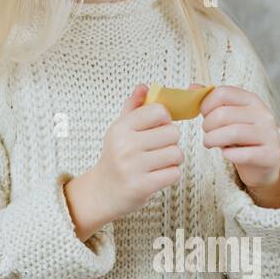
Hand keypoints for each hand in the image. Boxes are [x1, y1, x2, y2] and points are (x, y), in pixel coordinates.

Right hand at [66, 84, 182, 229]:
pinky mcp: (142, 186)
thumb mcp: (120, 129)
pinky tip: (157, 175)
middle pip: (173, 133)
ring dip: (172, 159)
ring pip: (176, 154)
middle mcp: (125, 145)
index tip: (156, 128)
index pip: (159, 112)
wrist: (102, 191)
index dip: (164, 120)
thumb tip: (144, 87)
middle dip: (170, 142)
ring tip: (158, 162)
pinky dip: (170, 174)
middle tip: (158, 148)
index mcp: (121, 128)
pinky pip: (174, 173)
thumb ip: (133, 107)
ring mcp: (133, 167)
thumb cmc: (116, 156)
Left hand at [199, 85, 279, 205]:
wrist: (264, 162)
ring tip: (210, 143)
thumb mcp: (227, 116)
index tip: (204, 116)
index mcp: (251, 99)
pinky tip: (226, 154)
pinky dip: (228, 155)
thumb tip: (192, 86)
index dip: (206, 105)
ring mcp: (269, 135)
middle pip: (223, 114)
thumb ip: (211, 101)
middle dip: (207, 126)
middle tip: (207, 133)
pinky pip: (243, 154)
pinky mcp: (270, 155)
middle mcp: (263, 114)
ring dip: (213, 140)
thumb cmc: (240, 136)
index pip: (222, 93)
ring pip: (233, 133)